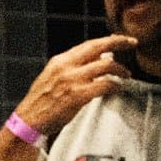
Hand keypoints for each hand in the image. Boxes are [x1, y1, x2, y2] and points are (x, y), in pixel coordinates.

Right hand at [12, 34, 137, 139]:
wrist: (28, 122)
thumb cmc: (41, 103)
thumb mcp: (52, 77)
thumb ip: (71, 67)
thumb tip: (96, 59)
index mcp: (59, 61)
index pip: (89, 44)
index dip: (108, 40)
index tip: (121, 39)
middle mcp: (66, 67)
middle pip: (99, 47)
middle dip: (120, 42)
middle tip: (132, 44)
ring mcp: (72, 81)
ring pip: (106, 65)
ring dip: (121, 69)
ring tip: (126, 74)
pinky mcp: (78, 95)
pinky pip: (105, 85)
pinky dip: (115, 85)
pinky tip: (118, 87)